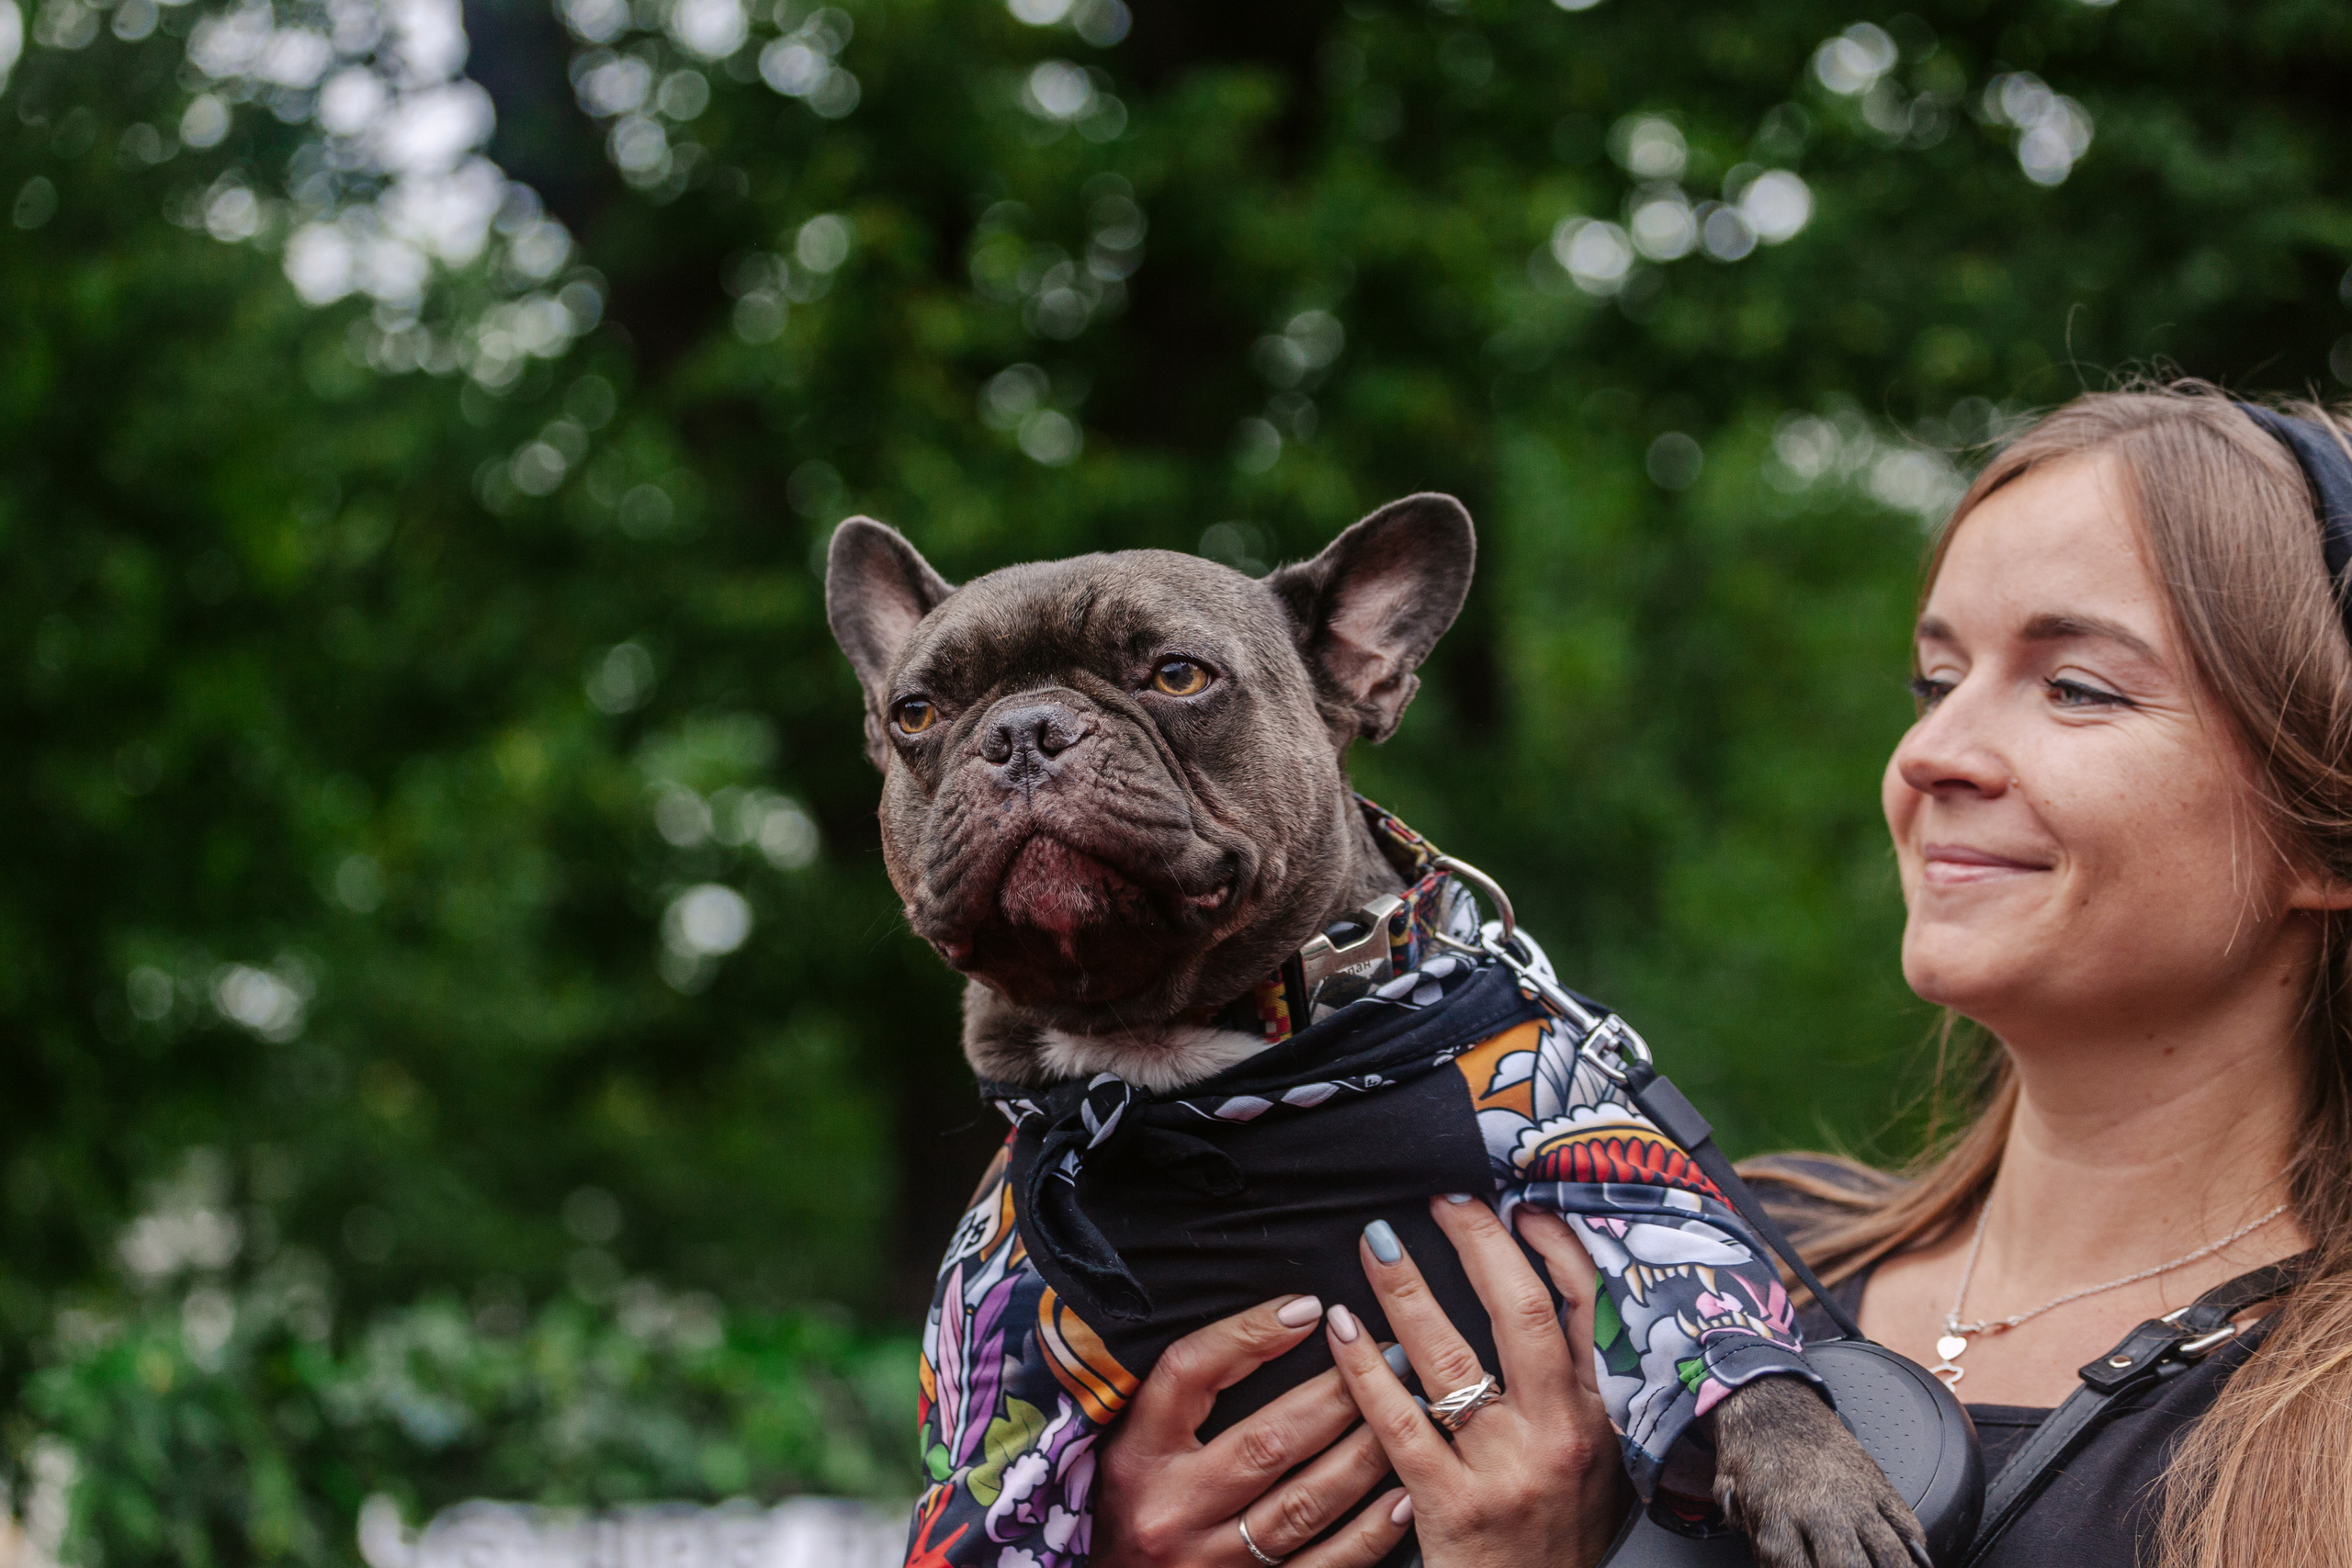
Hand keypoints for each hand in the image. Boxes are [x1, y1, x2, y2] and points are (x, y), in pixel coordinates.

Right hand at [1094, 1294, 1414, 1567]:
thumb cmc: (1132, 1502)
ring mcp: (1212, 1562)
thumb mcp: (1134, 1440)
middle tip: (1389, 1356)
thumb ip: (1183, 1391)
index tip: (1309, 1309)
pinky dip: (1369, 1534)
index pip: (1189, 1372)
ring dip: (1364, 1455)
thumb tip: (1278, 1320)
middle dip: (1337, 1395)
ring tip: (1409, 1412)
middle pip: (1266, 1441)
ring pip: (1304, 1504)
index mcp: (1137, 1454)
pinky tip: (1403, 1497)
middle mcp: (1172, 1509)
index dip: (1249, 1335)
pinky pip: (1322, 1567)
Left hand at [1324, 1197, 1629, 1567]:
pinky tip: (1342, 1330)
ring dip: (1407, 1290)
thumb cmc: (1561, 1541)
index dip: (1551, 1247)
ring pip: (1450, 1359)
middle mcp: (1561, 1436)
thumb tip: (1564, 1304)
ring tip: (1375, 1245)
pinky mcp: (1453, 1507)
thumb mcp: (1604, 1465)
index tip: (1517, 1207)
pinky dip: (1364, 1369)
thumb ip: (1588, 1393)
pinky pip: (1398, 1424)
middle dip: (1478, 1242)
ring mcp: (1506, 1471)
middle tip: (1442, 1198)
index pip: (1586, 1308)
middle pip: (1519, 1312)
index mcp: (1604, 1418)